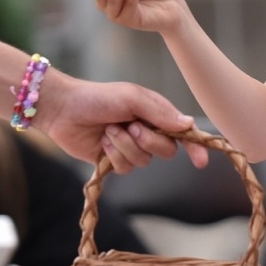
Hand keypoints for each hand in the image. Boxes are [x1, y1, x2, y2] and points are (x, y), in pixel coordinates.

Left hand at [39, 73, 208, 170]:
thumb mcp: (132, 98)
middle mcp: (146, 130)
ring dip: (125, 146)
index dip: (194, 147)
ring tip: (109, 130)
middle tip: (130, 126)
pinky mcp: (114, 160)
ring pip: (144, 161)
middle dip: (148, 141)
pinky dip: (114, 155)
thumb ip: (160, 112)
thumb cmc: (98, 97)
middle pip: (166, 150)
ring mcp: (130, 146)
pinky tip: (101, 142)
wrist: (64, 109)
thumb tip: (188, 124)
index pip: (182, 132)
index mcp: (155, 113)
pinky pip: (125, 168)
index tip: (201, 162)